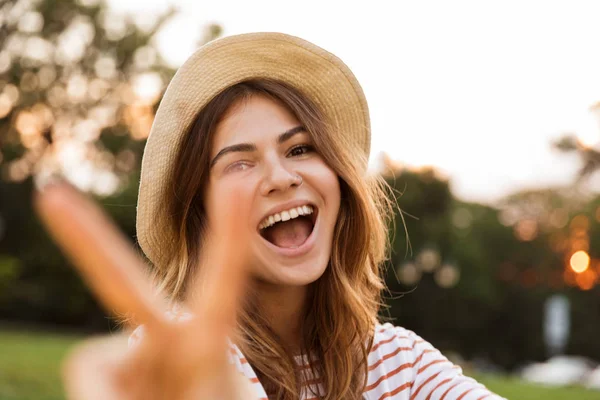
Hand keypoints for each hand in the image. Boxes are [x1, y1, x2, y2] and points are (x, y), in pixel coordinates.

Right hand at [34, 182, 255, 399]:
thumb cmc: (211, 398)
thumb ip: (198, 393)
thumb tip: (112, 395)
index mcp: (209, 338)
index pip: (222, 282)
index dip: (229, 237)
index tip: (239, 183)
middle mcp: (166, 335)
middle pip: (121, 284)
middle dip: (88, 242)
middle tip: (50, 196)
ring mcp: (129, 350)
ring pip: (100, 379)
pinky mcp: (95, 364)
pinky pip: (90, 394)